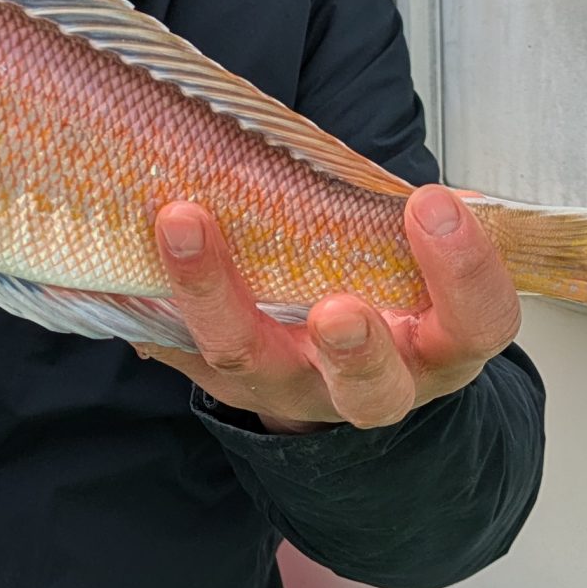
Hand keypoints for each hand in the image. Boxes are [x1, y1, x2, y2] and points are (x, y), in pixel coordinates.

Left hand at [141, 185, 521, 431]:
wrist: (341, 369)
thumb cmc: (396, 293)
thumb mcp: (429, 269)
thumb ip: (429, 233)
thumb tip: (453, 197)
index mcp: (441, 349)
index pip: (478, 323)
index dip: (466, 271)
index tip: (435, 203)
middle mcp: (370, 386)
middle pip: (370, 390)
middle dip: (354, 350)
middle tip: (336, 310)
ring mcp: (289, 390)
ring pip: (251, 364)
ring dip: (213, 294)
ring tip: (184, 224)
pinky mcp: (223, 380)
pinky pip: (178, 350)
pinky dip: (142, 304)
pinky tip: (107, 263)